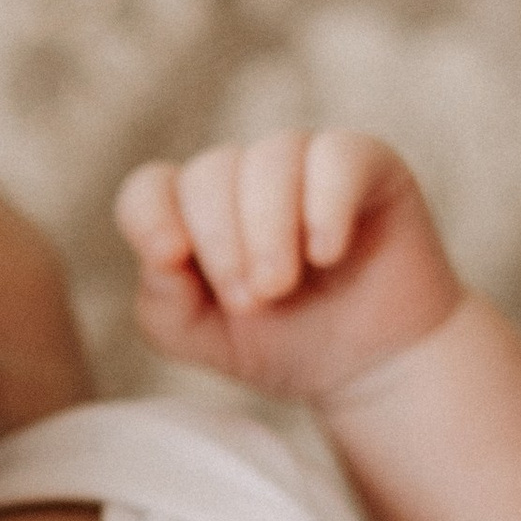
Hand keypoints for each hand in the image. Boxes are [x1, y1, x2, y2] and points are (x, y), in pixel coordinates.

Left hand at [116, 132, 462, 406]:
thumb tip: (164, 258)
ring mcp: (304, 161)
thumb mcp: (205, 340)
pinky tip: (326, 254)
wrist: (370, 366)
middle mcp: (243, 175)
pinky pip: (337, 155)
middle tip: (250, 302)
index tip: (170, 259)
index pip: (150, 188)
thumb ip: (163, 305)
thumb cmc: (280, 344)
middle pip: (209, 174)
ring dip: (269, 227)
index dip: (150, 216)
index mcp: (193, 210)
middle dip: (221, 241)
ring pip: (270, 157)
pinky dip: (325, 205)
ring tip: (281, 287)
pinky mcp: (365, 162)